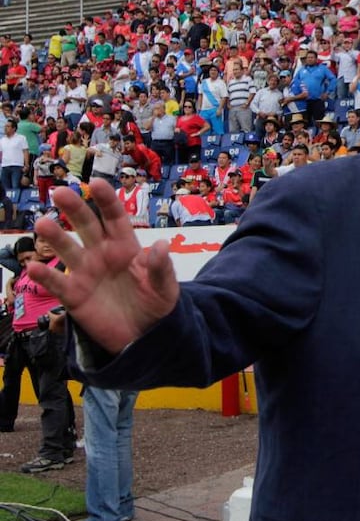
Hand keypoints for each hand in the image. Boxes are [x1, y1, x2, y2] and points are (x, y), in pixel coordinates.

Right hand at [26, 179, 179, 354]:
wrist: (144, 336)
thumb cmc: (156, 305)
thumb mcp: (166, 288)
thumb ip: (161, 268)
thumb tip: (161, 245)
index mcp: (125, 246)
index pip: (115, 218)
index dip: (106, 201)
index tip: (96, 183)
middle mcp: (102, 254)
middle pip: (86, 226)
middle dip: (74, 209)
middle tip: (60, 192)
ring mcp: (85, 273)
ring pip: (67, 250)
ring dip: (55, 237)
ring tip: (42, 224)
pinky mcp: (74, 295)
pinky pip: (57, 284)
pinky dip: (44, 276)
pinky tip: (33, 267)